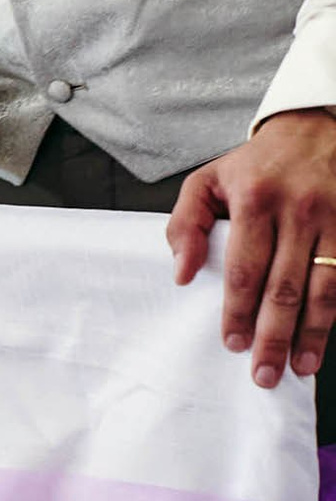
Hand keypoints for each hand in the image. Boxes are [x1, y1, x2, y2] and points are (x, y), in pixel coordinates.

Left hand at [165, 109, 335, 387]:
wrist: (316, 126)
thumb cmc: (255, 164)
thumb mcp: (207, 180)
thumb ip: (185, 224)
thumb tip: (180, 274)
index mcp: (255, 200)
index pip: (244, 268)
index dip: (238, 311)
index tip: (233, 344)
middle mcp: (298, 210)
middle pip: (285, 286)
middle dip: (273, 335)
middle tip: (263, 374)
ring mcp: (334, 217)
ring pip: (324, 288)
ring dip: (312, 333)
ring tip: (298, 368)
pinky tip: (324, 339)